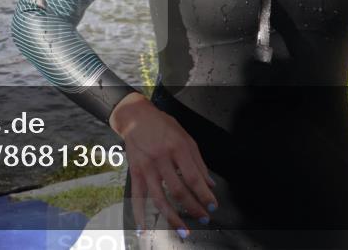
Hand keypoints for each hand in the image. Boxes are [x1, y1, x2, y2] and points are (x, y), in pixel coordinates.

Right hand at [109, 93, 217, 236]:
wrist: (135, 117)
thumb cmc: (162, 126)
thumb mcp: (185, 137)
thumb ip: (198, 162)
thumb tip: (210, 184)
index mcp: (177, 148)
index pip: (193, 177)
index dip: (204, 194)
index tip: (212, 206)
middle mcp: (161, 158)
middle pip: (178, 190)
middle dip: (193, 207)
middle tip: (202, 218)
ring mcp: (146, 167)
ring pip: (159, 197)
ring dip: (172, 217)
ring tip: (183, 230)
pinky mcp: (135, 172)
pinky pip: (137, 196)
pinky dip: (139, 214)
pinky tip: (145, 228)